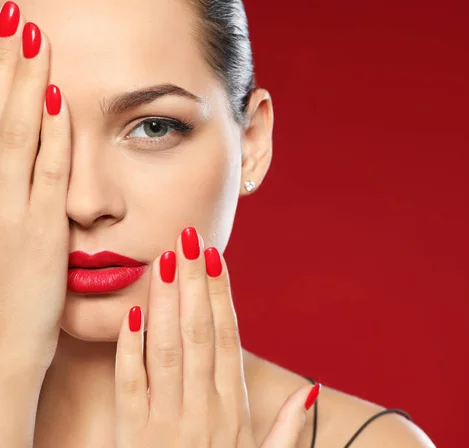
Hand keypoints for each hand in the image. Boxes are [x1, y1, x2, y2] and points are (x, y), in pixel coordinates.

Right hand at [0, 2, 70, 369]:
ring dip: (22, 83)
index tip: (3, 38)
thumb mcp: (5, 247)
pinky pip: (45, 174)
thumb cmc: (1, 309)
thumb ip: (14, 202)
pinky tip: (55, 99)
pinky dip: (49, 136)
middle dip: (2, 63)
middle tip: (12, 14)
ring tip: (29, 36)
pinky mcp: (39, 234)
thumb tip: (25, 165)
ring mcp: (9, 213)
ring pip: (15, 134)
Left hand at [115, 227, 320, 446]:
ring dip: (165, 303)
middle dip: (194, 283)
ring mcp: (166, 422)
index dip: (222, 296)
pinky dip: (129, 351)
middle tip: (190, 239)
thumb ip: (289, 429)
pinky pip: (129, 387)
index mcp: (234, 411)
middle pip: (199, 334)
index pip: (228, 339)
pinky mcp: (133, 436)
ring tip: (164, 260)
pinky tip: (132, 315)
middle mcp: (203, 410)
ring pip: (167, 351)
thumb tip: (310, 388)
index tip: (217, 259)